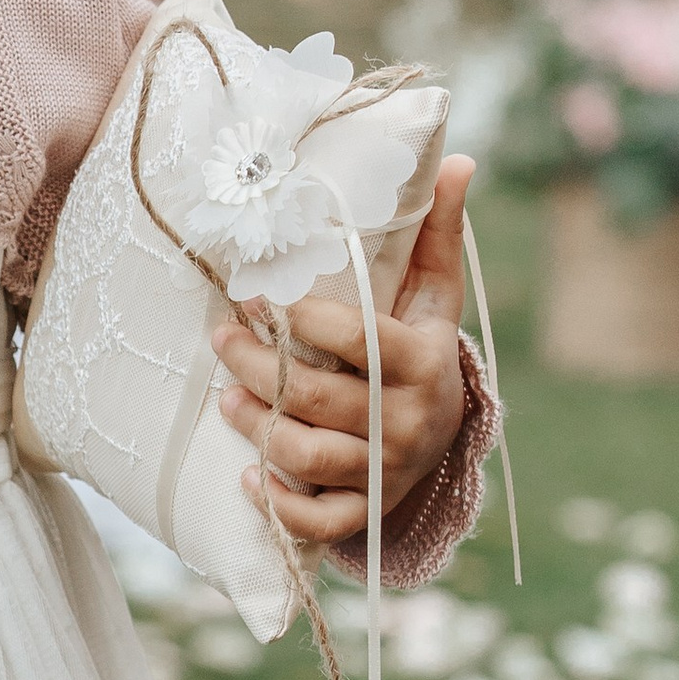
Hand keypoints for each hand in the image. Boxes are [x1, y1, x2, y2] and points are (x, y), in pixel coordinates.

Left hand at [211, 158, 474, 546]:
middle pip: (315, 398)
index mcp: (422, 362)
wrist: (446, 437)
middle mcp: (406, 420)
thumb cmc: (423, 351)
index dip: (301, 319)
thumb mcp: (436, 294)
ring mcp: (385, 470)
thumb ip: (439, 231)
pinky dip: (279, 506)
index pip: (356, 339)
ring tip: (227, 399)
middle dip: (258, 368)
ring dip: (257, 428)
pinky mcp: (366, 510)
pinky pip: (318, 521)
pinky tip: (250, 478)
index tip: (259, 296)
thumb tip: (456, 158)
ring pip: (307, 457)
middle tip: (222, 339)